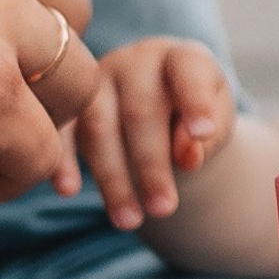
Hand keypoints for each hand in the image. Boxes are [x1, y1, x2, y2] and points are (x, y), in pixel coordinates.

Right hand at [74, 37, 233, 229]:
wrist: (163, 106)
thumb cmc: (194, 115)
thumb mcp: (215, 123)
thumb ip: (209, 136)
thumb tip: (189, 156)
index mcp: (181, 57)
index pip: (188, 72)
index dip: (195, 100)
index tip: (205, 133)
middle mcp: (136, 61)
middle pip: (139, 110)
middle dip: (151, 165)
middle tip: (164, 209)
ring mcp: (99, 79)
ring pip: (98, 126)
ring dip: (112, 177)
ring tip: (129, 221)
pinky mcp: (71, 104)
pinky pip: (62, 131)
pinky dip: (63, 160)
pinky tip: (67, 189)